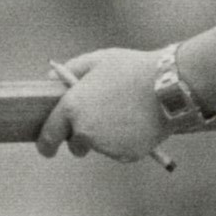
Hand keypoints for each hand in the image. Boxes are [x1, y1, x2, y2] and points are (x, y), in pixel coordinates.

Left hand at [34, 47, 173, 162]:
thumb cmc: (131, 69)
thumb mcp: (98, 60)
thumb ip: (69, 69)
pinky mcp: (125, 155)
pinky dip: (126, 142)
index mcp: (71, 108)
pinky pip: (120, 152)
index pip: (48, 137)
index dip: (45, 145)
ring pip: (101, 147)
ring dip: (107, 138)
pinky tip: (138, 123)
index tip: (47, 149)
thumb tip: (49, 77)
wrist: (169, 86)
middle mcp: (84, 131)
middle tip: (100, 120)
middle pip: (75, 146)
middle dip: (82, 139)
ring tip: (126, 113)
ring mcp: (105, 146)